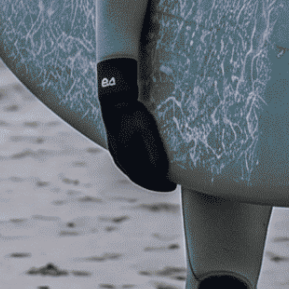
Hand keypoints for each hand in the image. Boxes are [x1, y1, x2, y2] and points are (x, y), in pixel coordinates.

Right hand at [97, 57, 174, 191]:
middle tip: (170, 185)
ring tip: (160, 178)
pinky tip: (147, 167)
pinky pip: (128, 165)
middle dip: (154, 183)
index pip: (144, 179)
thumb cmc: (132, 114)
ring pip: (132, 172)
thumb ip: (154, 150)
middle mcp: (119, 158)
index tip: (173, 186)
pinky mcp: (115, 147)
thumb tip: (161, 171)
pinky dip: (139, 170)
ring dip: (147, 178)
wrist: (115, 101)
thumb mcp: (147, 130)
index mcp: (126, 158)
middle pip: (138, 178)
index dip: (159, 185)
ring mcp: (115, 153)